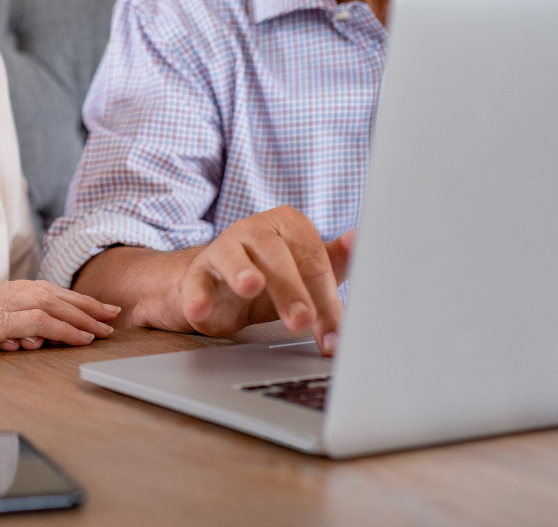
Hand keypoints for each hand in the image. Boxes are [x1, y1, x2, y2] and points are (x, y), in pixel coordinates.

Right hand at [0, 272, 119, 361]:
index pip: (25, 289)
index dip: (56, 297)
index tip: (78, 307)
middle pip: (44, 290)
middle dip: (79, 302)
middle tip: (107, 312)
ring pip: (48, 302)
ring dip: (80, 315)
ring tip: (104, 326)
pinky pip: (37, 322)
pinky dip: (63, 328)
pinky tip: (81, 338)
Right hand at [179, 207, 353, 353]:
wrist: (220, 286)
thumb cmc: (273, 275)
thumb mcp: (307, 270)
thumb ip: (335, 260)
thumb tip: (361, 241)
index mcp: (289, 224)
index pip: (313, 257)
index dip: (326, 297)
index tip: (335, 333)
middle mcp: (255, 229)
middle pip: (276, 254)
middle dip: (292, 289)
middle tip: (303, 321)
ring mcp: (223, 247)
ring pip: (233, 256)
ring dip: (242, 271)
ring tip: (250, 286)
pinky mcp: (197, 271)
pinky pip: (196, 280)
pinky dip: (196, 296)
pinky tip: (199, 310)